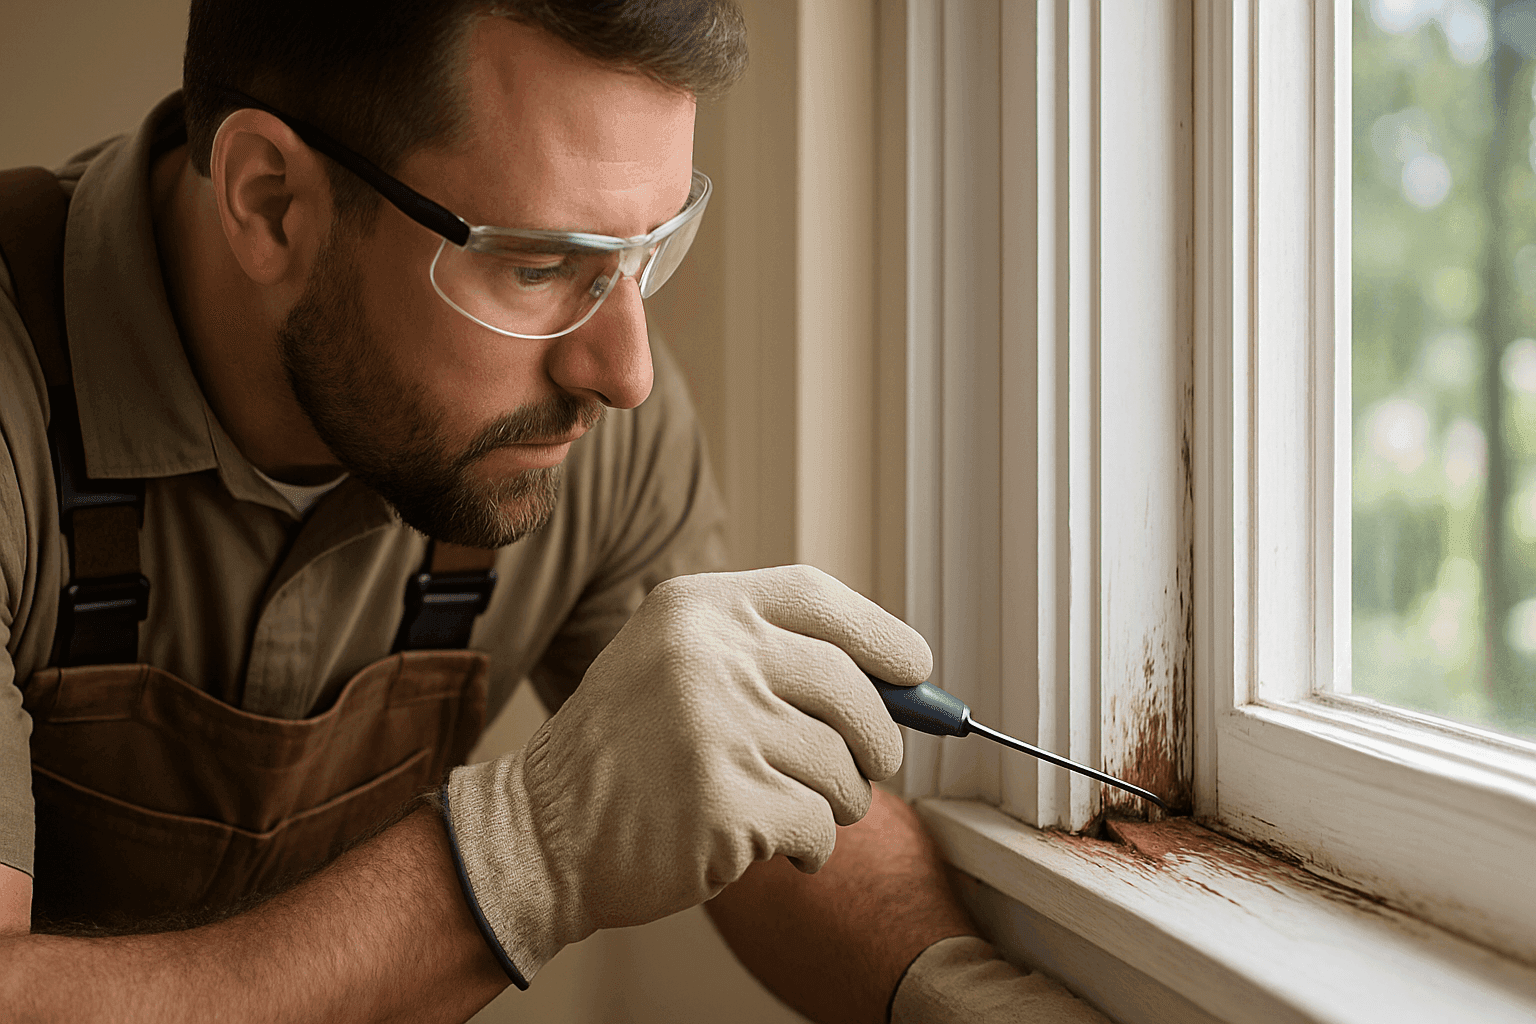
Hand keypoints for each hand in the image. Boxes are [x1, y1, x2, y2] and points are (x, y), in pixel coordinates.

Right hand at [442, 564, 932, 984]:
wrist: (542, 833)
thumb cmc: (625, 753)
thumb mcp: (677, 663)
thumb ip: (769, 655)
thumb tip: (899, 684)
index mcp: (698, 608)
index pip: (819, 598)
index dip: (881, 636)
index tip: (916, 669)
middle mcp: (709, 654)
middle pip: (850, 688)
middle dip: (877, 739)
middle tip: (870, 768)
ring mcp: (717, 726)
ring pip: (842, 765)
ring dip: (837, 801)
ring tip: (791, 809)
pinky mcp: (726, 801)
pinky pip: (817, 824)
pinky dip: (810, 846)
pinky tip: (771, 847)